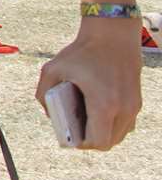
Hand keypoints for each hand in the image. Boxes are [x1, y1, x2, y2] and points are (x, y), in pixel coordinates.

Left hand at [37, 17, 142, 149]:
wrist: (113, 35)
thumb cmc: (81, 52)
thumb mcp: (52, 69)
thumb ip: (42, 94)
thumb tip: (49, 114)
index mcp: (104, 105)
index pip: (98, 142)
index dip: (82, 144)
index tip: (70, 136)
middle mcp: (123, 109)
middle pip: (109, 143)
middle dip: (91, 140)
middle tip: (75, 129)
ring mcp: (133, 106)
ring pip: (120, 135)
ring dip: (103, 133)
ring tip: (84, 121)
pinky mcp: (136, 101)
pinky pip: (126, 124)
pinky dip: (112, 125)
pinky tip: (96, 113)